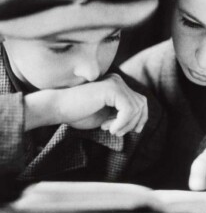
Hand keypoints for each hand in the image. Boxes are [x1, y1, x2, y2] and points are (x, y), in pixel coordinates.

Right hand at [25, 73, 147, 135]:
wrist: (58, 107)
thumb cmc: (78, 113)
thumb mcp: (106, 116)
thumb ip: (121, 115)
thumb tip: (139, 124)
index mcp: (117, 86)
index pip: (140, 102)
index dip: (139, 118)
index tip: (124, 130)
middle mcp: (118, 81)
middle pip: (141, 104)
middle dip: (133, 122)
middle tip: (115, 131)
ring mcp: (115, 83)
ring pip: (137, 107)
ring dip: (126, 124)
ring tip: (110, 129)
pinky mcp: (111, 88)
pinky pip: (128, 109)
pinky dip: (122, 122)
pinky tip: (108, 128)